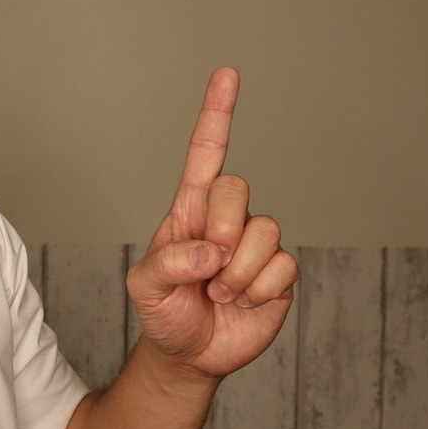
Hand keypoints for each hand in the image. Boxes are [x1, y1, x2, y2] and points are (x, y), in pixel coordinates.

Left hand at [127, 68, 297, 378]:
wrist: (189, 354)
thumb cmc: (164, 311)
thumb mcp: (145, 287)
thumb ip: (168, 264)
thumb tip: (212, 251)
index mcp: (190, 210)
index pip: (206, 154)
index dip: (217, 115)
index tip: (227, 74)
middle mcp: (226, 218)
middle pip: (237, 189)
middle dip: (219, 231)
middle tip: (206, 269)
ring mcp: (255, 243)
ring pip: (265, 230)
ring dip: (237, 272)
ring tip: (219, 294)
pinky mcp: (279, 272)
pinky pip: (283, 265)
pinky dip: (257, 291)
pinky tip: (243, 303)